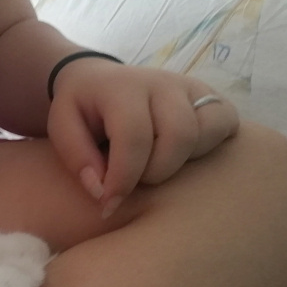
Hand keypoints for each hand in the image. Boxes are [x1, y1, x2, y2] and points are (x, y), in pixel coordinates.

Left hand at [47, 59, 238, 217]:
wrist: (99, 81)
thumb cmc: (81, 110)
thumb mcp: (61, 128)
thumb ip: (76, 158)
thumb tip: (102, 192)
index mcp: (123, 87)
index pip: (134, 137)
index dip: (122, 179)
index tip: (107, 204)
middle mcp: (163, 83)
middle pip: (179, 136)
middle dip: (155, 172)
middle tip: (133, 180)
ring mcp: (193, 88)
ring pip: (206, 133)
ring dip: (180, 163)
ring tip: (152, 166)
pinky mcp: (213, 98)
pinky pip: (225, 127)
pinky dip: (206, 150)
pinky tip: (179, 157)